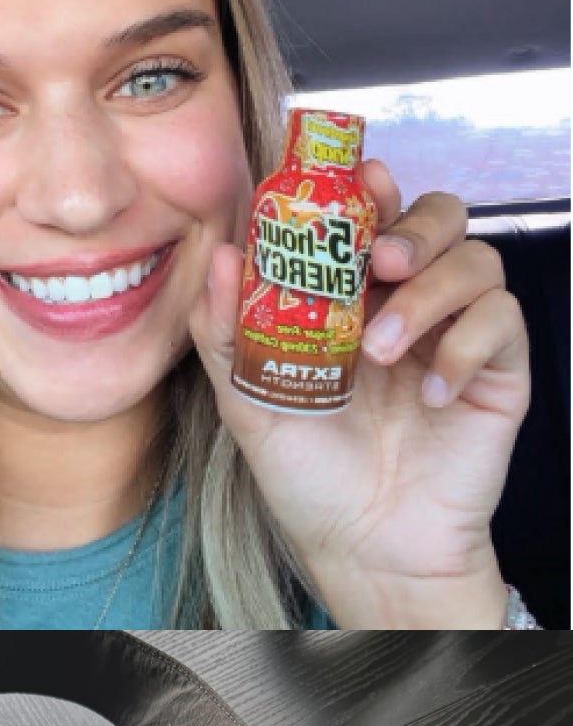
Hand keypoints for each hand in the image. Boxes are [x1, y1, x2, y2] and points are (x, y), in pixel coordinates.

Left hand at [189, 159, 529, 626]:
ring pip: (476, 260)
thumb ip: (226, 331)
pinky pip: (504, 320)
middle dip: (414, 224)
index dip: (369, 189)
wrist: (364, 546)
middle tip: (382, 261)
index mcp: (350, 303)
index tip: (356, 179)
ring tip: (382, 351)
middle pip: (438, 218)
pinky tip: (430, 393)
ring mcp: (454, 336)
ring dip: (428, 295)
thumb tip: (221, 253)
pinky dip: (466, 345)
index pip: (372, 220)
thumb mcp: (248, 404)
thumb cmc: (307, 477)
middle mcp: (406, 308)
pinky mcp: (496, 372)